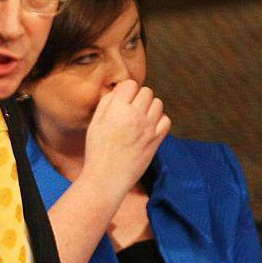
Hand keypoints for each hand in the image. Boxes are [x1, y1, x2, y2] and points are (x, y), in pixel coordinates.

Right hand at [80, 79, 169, 199]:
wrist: (107, 177)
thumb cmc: (97, 150)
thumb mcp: (95, 123)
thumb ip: (106, 103)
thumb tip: (119, 91)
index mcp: (117, 110)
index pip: (130, 84)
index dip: (125, 90)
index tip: (121, 99)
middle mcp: (135, 116)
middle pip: (146, 92)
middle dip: (138, 97)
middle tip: (130, 109)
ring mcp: (148, 128)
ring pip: (158, 103)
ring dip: (149, 107)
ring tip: (139, 118)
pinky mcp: (156, 140)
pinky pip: (166, 120)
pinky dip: (159, 120)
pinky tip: (148, 127)